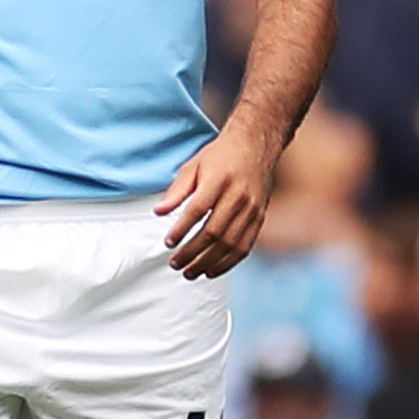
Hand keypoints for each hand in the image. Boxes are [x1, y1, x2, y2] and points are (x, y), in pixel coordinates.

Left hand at [156, 124, 278, 279]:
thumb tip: (159, 211)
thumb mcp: (194, 165)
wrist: (256, 145)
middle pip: (214, 232)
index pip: (198, 210)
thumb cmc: (222, 156)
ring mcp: (251, 209)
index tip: (168, 242)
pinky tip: (212, 270)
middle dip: (192, 252)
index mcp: (219, 180)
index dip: (182, 229)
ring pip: (229, 244)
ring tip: (190, 272)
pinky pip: (244, 246)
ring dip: (208, 262)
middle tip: (175, 263)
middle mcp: (238, 196)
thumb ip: (177, 190)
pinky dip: (227, 263)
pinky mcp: (259, 218)